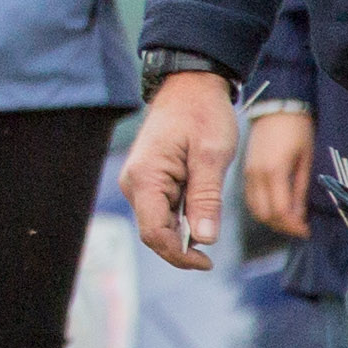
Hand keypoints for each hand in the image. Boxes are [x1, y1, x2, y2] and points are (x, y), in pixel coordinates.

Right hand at [125, 71, 237, 269]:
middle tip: (213, 252)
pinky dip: (181, 217)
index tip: (208, 261)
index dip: (179, 254)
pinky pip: (161, 209)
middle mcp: (135, 183)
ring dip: (182, 231)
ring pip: (158, 223)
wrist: (191, 85)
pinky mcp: (148, 179)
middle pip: (154, 232)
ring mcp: (140, 181)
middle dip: (182, 245)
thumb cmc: (202, 114)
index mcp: (146, 178)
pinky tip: (201, 209)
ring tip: (210, 217)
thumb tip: (204, 239)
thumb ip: (206, 198)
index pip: (154, 233)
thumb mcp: (211, 156)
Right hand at [241, 106, 315, 239]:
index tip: (306, 232)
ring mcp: (248, 174)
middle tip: (299, 229)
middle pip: (264, 214)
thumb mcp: (306, 159)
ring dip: (271, 220)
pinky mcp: (245, 172)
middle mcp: (256, 176)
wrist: (276, 108)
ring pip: (254, 209)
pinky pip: (250, 199)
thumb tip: (299, 215)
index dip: (293, 226)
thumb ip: (300, 189)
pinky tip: (276, 209)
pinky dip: (262, 209)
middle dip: (282, 227)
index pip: (280, 211)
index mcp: (274, 172)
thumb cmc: (297, 130)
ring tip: (290, 221)